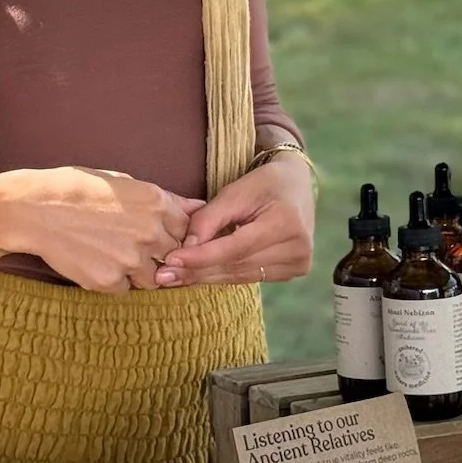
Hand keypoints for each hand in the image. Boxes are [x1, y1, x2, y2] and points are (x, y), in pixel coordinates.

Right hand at [0, 166, 200, 293]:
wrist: (35, 209)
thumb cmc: (76, 189)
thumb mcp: (123, 182)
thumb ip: (163, 199)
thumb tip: (196, 207)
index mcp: (157, 203)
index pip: (187, 229)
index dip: (171, 232)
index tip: (154, 232)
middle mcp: (150, 233)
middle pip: (173, 255)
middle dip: (157, 253)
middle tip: (129, 244)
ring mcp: (131, 260)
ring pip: (153, 278)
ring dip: (139, 271)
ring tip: (111, 254)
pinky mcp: (110, 281)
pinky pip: (125, 289)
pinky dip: (114, 281)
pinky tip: (95, 262)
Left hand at [153, 155, 314, 287]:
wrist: (296, 184)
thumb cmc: (263, 183)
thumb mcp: (234, 192)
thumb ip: (208, 219)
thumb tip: (184, 248)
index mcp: (285, 223)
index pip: (235, 248)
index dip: (201, 257)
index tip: (170, 260)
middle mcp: (297, 247)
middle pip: (236, 266)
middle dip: (197, 271)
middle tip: (163, 277)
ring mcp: (298, 262)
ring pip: (241, 276)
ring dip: (206, 277)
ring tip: (174, 279)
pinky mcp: (293, 270)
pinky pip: (250, 277)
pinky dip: (223, 275)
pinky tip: (199, 275)